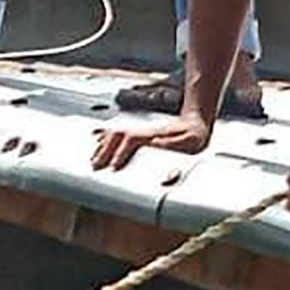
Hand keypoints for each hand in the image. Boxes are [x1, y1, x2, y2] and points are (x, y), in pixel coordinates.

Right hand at [93, 113, 212, 172]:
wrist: (196, 123)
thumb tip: (155, 142)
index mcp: (154, 134)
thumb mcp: (190, 139)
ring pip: (115, 134)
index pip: (131, 141)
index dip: (121, 153)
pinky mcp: (140, 134)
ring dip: (102, 146)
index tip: (113, 167)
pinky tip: (97, 139)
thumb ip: (174, 141)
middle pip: (117, 136)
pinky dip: (105, 136)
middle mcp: (144, 131)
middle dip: (104, 151)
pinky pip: (118, 134)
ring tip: (93, 159)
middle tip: (96, 166)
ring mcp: (141, 131)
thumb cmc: (194, 135)